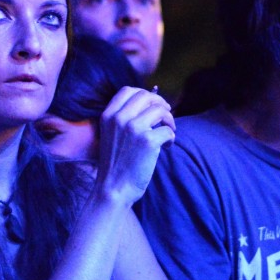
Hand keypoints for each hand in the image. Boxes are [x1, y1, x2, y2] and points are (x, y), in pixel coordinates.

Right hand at [95, 86, 175, 205]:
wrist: (114, 188)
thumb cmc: (115, 163)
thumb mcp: (110, 134)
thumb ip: (123, 118)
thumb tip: (150, 104)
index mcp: (108, 115)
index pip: (128, 90)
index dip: (144, 94)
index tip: (152, 104)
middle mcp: (120, 118)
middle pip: (146, 96)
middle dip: (160, 103)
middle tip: (166, 115)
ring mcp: (134, 128)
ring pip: (160, 110)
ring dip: (169, 120)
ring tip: (168, 131)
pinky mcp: (148, 141)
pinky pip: (168, 131)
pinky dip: (171, 138)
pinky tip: (166, 146)